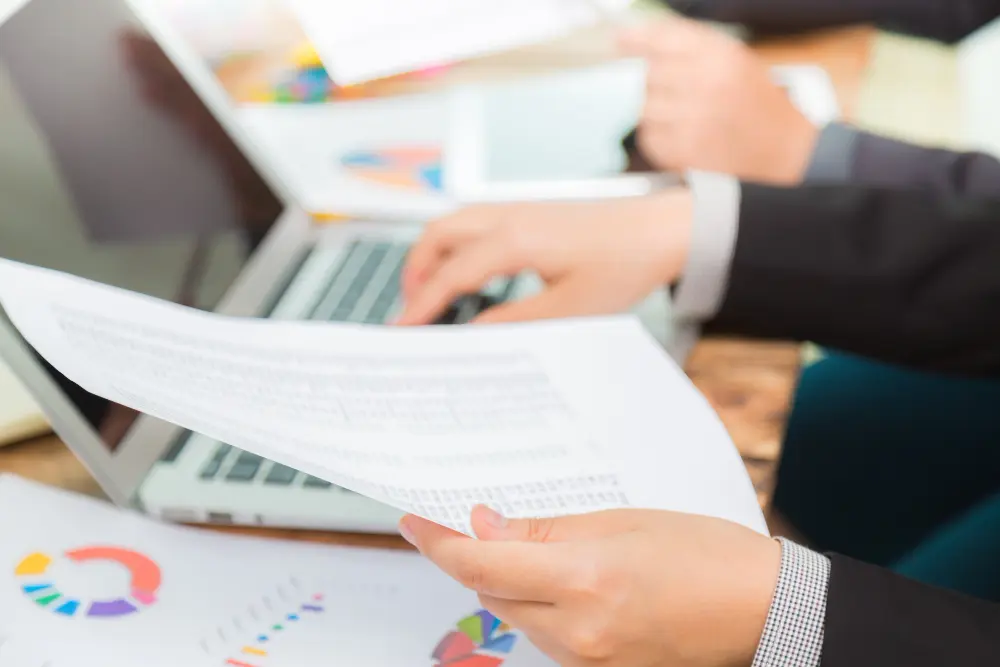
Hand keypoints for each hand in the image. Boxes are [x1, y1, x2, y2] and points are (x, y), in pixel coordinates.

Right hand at [396, 190, 692, 324]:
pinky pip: (475, 221)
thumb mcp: (566, 311)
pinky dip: (455, 244)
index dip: (422, 304)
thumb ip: (511, 322)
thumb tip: (469, 334)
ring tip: (431, 292)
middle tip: (411, 310)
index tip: (401, 329)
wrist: (660, 230)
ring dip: (434, 254)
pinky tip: (466, 271)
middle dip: (416, 271)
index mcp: (515, 241)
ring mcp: (517, 208)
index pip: (451, 274)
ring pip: (454, 223)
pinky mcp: (529, 210)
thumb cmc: (620, 269)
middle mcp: (508, 216)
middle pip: (439, 235)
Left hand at [401, 507, 779, 666]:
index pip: (479, 565)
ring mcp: (587, 661)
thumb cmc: (706, 556)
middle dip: (475, 558)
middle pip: (492, 594)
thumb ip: (545, 531)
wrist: (763, 612)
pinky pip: (548, 637)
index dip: (437, 541)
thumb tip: (486, 527)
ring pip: (518, 617)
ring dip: (509, 583)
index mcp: (582, 582)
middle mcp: (576, 632)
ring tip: (530, 548)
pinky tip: (560, 581)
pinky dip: (539, 606)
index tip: (415, 521)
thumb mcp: (621, 522)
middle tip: (471, 522)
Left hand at [619, 17, 818, 184]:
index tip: (621, 40)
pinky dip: (657, 138)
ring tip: (682, 118)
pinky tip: (680, 137)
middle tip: (674, 95)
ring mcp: (694, 120)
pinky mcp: (685, 152)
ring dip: (655, 113)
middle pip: (649, 75)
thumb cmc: (758, 104)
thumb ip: (689, 46)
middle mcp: (706, 84)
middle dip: (654, 84)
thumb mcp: (735, 60)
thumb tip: (629, 36)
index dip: (637, 38)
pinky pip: (649, 139)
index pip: (664, 38)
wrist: (786, 151)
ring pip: (644, 108)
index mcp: (722, 56)